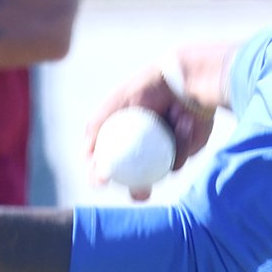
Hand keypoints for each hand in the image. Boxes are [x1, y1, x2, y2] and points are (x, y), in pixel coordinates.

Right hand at [82, 63, 216, 201]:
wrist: (184, 79)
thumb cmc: (147, 88)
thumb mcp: (116, 104)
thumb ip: (96, 126)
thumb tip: (86, 156)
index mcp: (122, 136)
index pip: (107, 162)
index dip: (101, 174)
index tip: (102, 180)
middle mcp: (142, 146)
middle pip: (135, 178)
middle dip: (136, 190)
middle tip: (140, 192)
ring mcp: (163, 150)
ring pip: (159, 173)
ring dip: (164, 158)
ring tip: (173, 122)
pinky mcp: (185, 150)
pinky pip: (179, 160)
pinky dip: (182, 142)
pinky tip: (185, 122)